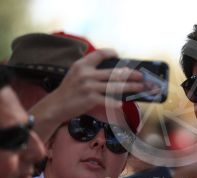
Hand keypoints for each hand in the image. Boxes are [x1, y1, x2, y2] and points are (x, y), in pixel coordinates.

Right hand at [29, 49, 144, 142]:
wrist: (55, 106)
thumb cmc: (69, 91)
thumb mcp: (76, 75)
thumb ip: (91, 71)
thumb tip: (115, 74)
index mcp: (82, 65)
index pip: (100, 54)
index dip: (112, 53)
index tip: (120, 56)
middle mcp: (86, 73)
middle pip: (114, 72)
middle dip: (130, 74)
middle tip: (141, 76)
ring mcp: (88, 86)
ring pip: (115, 86)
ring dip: (130, 87)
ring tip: (140, 88)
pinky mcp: (89, 99)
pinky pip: (107, 100)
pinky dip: (115, 102)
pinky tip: (122, 103)